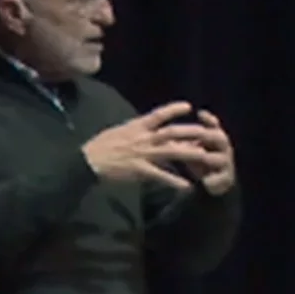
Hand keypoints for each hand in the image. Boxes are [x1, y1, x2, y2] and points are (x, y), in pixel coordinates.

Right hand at [82, 101, 225, 190]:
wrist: (87, 160)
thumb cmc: (99, 146)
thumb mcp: (118, 131)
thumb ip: (134, 130)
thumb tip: (144, 128)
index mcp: (137, 126)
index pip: (159, 114)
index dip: (174, 109)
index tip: (189, 106)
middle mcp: (143, 137)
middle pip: (172, 132)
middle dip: (191, 132)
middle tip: (207, 132)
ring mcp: (143, 153)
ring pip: (171, 151)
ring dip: (189, 153)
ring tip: (205, 156)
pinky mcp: (140, 170)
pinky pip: (161, 175)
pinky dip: (175, 181)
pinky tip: (187, 186)